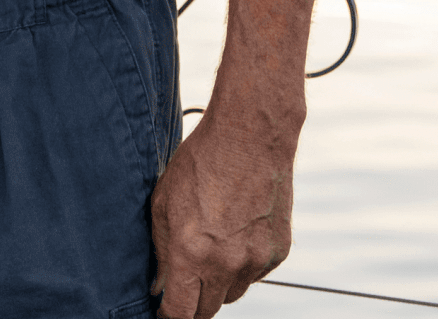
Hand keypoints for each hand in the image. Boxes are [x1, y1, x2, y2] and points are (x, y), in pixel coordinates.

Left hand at [150, 108, 296, 318]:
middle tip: (184, 283)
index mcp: (191, 254)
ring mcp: (256, 260)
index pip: (180, 313)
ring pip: (233, 294)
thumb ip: (161, 251)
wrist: (251, 137)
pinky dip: (243, 265)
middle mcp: (226, 264)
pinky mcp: (278, 252)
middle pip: (207, 311)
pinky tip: (236, 233)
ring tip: (212, 248)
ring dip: (219, 284)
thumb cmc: (200, 163)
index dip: (168, 316)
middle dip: (192, 303)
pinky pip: (255, 274)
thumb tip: (159, 287)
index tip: (164, 310)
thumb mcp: (164, 203)